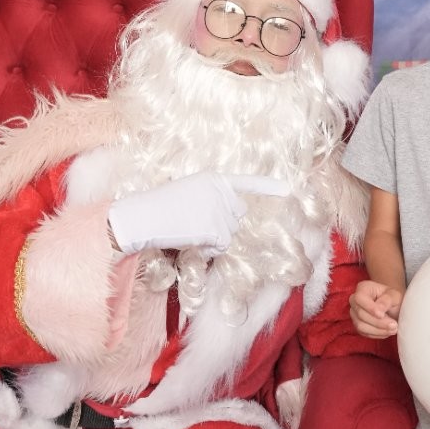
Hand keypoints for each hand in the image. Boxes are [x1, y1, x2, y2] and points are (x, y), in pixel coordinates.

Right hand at [107, 172, 286, 254]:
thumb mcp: (186, 192)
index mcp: (213, 179)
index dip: (267, 186)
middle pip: (238, 214)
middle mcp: (222, 191)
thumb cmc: (157, 207)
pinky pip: (221, 247)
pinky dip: (208, 250)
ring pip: (230, 233)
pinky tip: (190, 240)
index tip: (287, 189)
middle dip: (223, 224)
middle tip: (195, 224)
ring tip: (188, 230)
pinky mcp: (218, 229)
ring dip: (213, 238)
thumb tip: (227, 218)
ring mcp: (221, 210)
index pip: (245, 183)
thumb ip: (209, 199)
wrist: (143, 216)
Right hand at [349, 279, 402, 337]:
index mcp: (363, 289)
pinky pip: (364, 333)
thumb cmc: (393, 298)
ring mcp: (355, 314)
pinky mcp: (358, 326)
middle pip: (360, 314)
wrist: (393, 307)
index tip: (382, 315)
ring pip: (361, 326)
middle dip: (378, 322)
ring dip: (378, 330)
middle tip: (394, 325)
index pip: (360, 298)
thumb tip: (379, 310)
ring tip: (393, 329)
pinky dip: (377, 334)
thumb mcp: (394, 295)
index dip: (370, 308)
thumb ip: (387, 300)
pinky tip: (387, 331)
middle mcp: (355, 301)